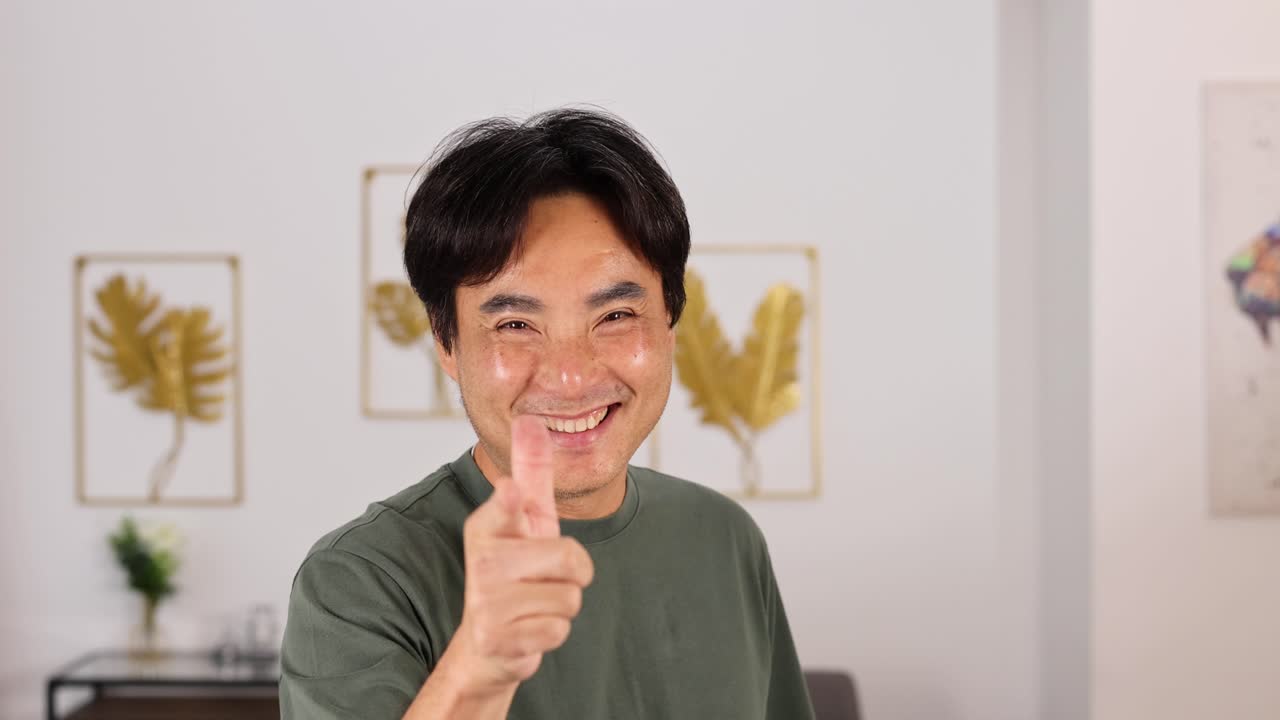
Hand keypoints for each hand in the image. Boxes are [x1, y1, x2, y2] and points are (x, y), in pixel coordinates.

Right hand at [450, 415, 594, 696]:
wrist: (488, 637)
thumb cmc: (515, 567)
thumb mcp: (527, 517)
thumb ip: (531, 470)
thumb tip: (529, 419)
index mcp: (488, 525)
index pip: (505, 507)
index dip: (510, 500)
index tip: (511, 491)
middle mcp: (482, 560)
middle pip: (571, 558)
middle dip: (574, 571)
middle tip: (544, 575)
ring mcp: (487, 602)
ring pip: (569, 597)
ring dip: (562, 604)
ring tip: (534, 602)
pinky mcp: (497, 640)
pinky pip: (557, 630)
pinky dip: (551, 632)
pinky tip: (527, 629)